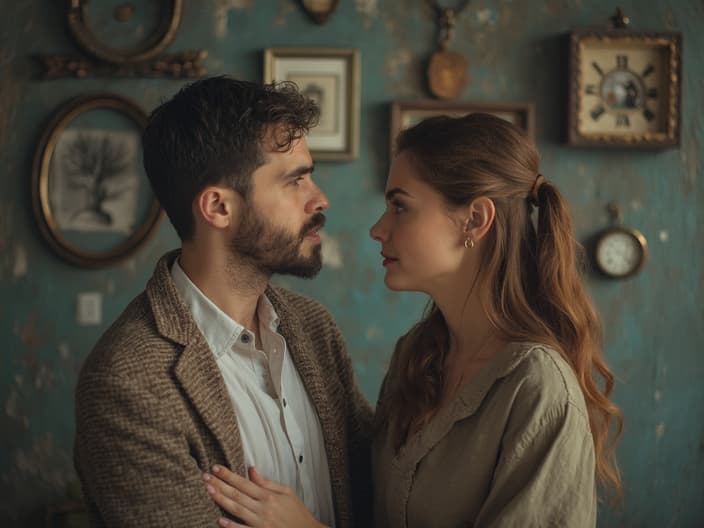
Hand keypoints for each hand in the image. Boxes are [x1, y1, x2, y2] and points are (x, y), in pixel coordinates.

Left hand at [203, 465, 325, 527]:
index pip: (244, 482)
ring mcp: (260, 523)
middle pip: (237, 494)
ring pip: (236, 510)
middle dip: (220, 484)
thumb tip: (252, 469)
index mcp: (268, 496)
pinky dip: (231, 526)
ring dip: (221, 500)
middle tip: (205, 477)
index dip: (228, 475)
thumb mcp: (286, 492)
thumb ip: (267, 482)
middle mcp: (263, 508)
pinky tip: (219, 520)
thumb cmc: (297, 513)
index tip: (216, 468)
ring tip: (208, 490)